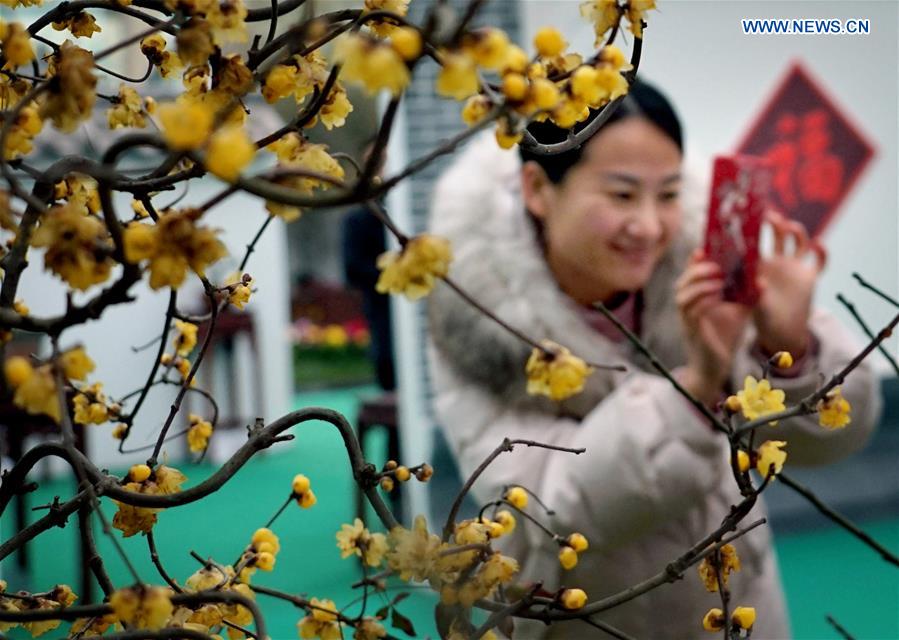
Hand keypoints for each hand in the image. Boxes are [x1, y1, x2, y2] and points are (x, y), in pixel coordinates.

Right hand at [675, 250, 750, 403]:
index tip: (703, 248)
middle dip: (696, 270)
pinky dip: (703, 301)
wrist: (718, 366)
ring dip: (698, 284)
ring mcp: (687, 320)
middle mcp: (687, 307)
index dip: (693, 261)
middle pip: (681, 282)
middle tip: (715, 265)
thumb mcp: (739, 310)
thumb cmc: (725, 336)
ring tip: (717, 278)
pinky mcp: (693, 332)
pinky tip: (717, 296)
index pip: (690, 275)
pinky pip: (692, 312)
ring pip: (682, 296)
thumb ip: (746, 294)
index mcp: (695, 299)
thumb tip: (761, 278)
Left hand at [753, 211, 826, 357]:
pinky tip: (818, 244)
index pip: (758, 242)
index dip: (757, 231)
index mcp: (760, 266)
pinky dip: (822, 253)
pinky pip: (819, 262)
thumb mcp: (757, 306)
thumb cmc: (761, 318)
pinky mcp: (809, 277)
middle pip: (780, 237)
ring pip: (799, 243)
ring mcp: (794, 268)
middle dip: (777, 225)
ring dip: (796, 232)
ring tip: (790, 227)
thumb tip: (759, 282)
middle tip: (771, 217)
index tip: (752, 218)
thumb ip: (757, 294)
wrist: (781, 333)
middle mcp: (777, 263)